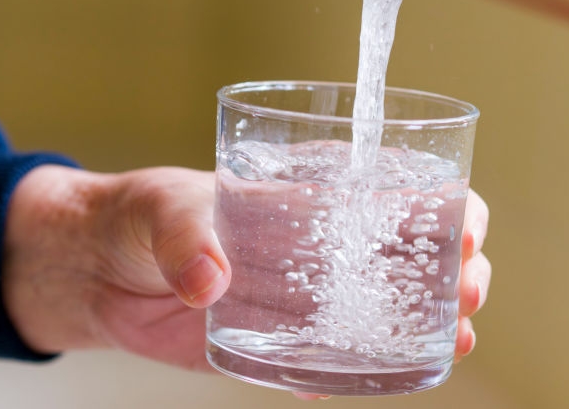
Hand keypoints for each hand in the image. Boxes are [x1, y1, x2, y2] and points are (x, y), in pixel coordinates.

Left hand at [3, 165, 490, 382]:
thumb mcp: (163, 208)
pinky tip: (393, 379)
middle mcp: (324, 248)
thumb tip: (209, 281)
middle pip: (417, 254)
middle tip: (468, 287)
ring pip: (392, 311)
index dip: (448, 204)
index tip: (463, 224)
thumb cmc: (141, 216)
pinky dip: (369, 375)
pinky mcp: (282, 346)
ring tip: (459, 336)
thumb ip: (185, 236)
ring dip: (435, 322)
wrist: (100, 272)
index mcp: (313, 197)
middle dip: (460, 269)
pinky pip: (338, 364)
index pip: (401, 190)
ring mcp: (308, 300)